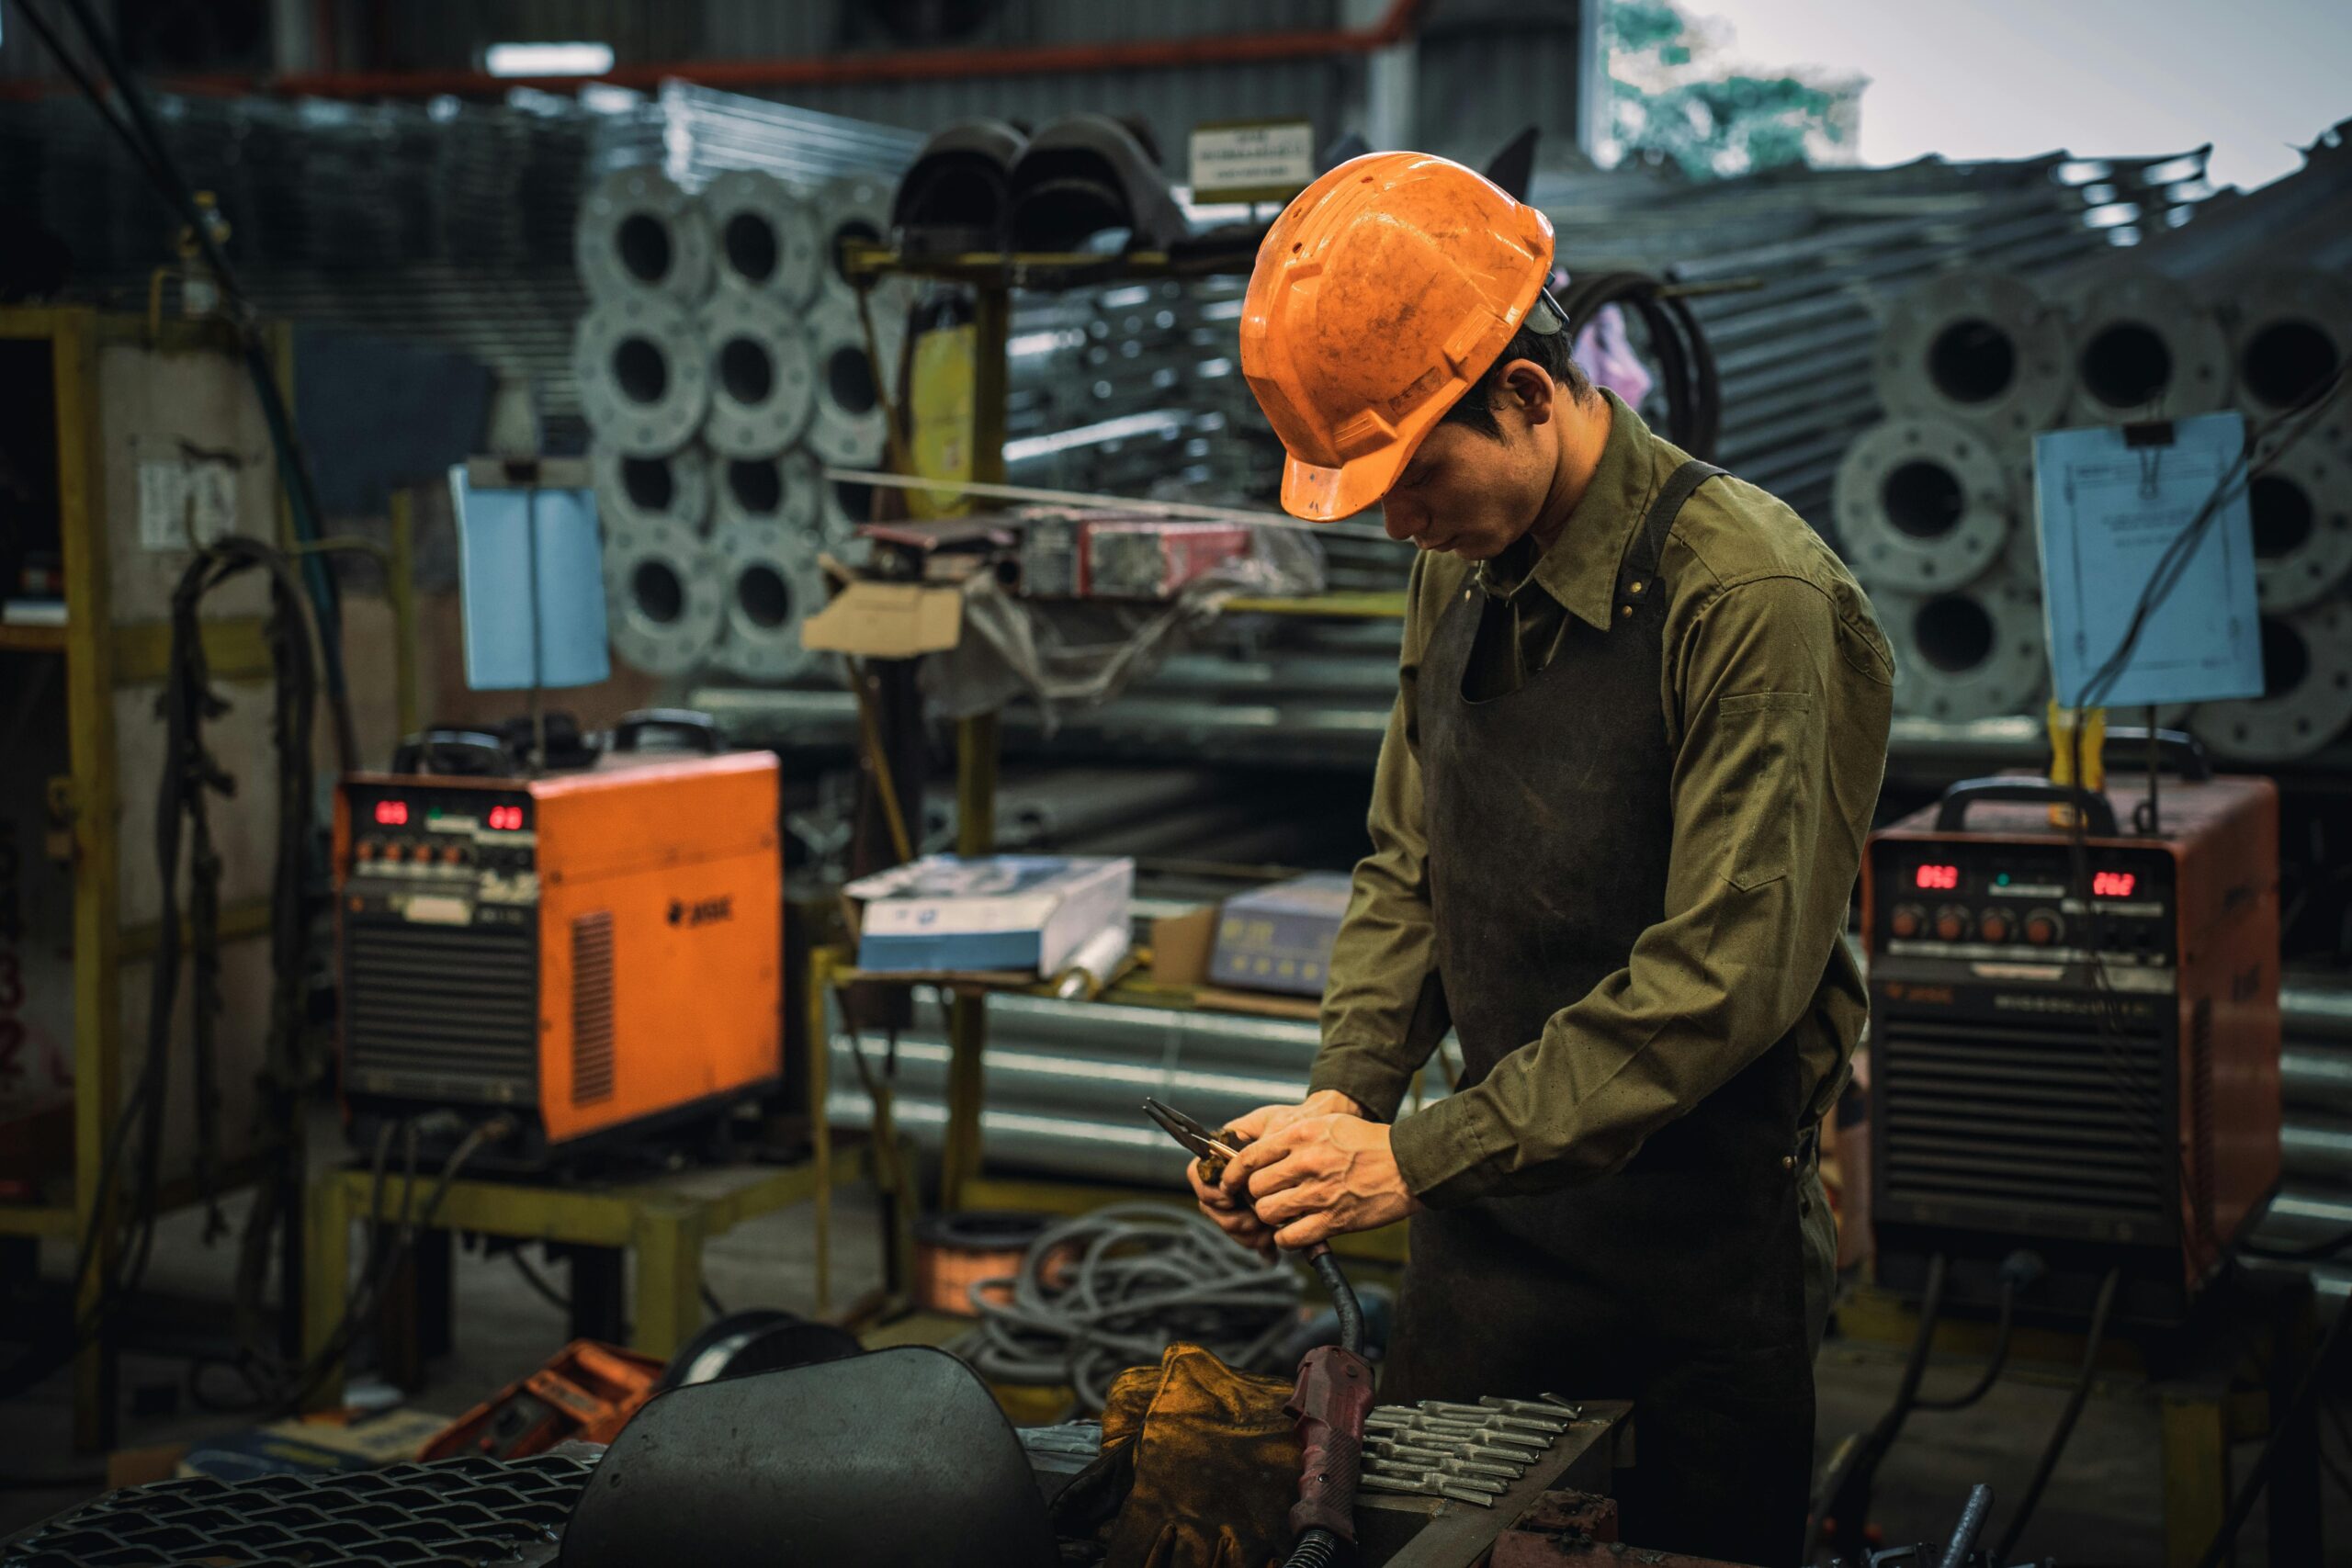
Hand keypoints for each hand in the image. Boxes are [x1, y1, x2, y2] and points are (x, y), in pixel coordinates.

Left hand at [1186, 1092, 1367, 1256]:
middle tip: (1266, 1196)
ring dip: (1269, 1216)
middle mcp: (1306, 1163)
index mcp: (1302, 1135)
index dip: (1232, 1173)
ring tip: (1281, 1212)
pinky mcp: (1332, 1220)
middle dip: (1255, 1195)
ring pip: (1268, 1212)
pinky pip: (1290, 1237)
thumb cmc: (1367, 1142)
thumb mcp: (1327, 1125)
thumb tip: (1259, 1151)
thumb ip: (1292, 1136)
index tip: (1229, 1182)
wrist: (1407, 1165)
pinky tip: (1294, 1230)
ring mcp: (1319, 1193)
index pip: (1249, 1157)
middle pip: (1255, 1187)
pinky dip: (1286, 1238)